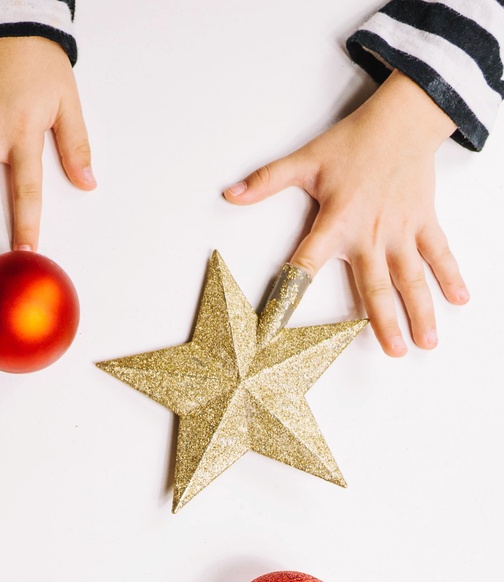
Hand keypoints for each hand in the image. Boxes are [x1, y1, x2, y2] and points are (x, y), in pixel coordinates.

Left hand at [224, 71, 467, 355]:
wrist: (403, 119)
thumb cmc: (354, 142)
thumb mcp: (305, 161)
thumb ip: (266, 181)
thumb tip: (230, 193)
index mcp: (337, 223)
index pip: (307, 265)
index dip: (292, 294)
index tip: (281, 327)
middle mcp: (371, 234)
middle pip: (377, 285)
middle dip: (385, 321)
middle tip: (394, 352)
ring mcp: (401, 230)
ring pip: (412, 277)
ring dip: (421, 310)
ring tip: (427, 342)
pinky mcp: (424, 221)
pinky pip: (439, 253)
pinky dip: (451, 275)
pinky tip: (460, 300)